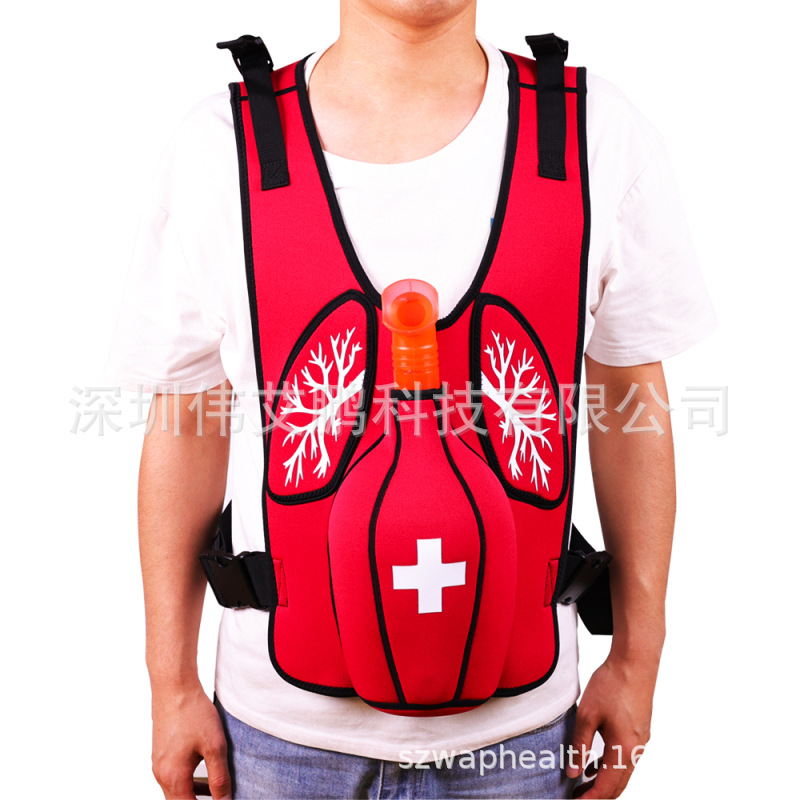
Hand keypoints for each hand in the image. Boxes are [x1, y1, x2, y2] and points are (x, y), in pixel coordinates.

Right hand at [150, 682, 231, 799]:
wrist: (174, 687)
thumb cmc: (193, 712)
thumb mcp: (214, 746)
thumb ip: (220, 778)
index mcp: (173, 777)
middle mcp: (161, 774)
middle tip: (219, 797)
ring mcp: (159, 763)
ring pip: (176, 790)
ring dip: (194, 794)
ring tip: (216, 789)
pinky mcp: (161, 752)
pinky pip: (173, 776)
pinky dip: (188, 780)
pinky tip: (204, 770)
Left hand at [567, 654, 655, 798]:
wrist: (635, 662)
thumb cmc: (611, 684)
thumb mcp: (587, 714)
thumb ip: (579, 745)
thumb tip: (572, 772)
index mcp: (624, 749)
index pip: (606, 786)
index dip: (590, 798)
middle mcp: (636, 750)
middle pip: (618, 785)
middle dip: (597, 794)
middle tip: (576, 796)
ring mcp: (641, 740)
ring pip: (623, 772)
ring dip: (604, 780)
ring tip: (581, 782)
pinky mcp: (640, 730)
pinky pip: (626, 758)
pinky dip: (611, 766)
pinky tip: (594, 762)